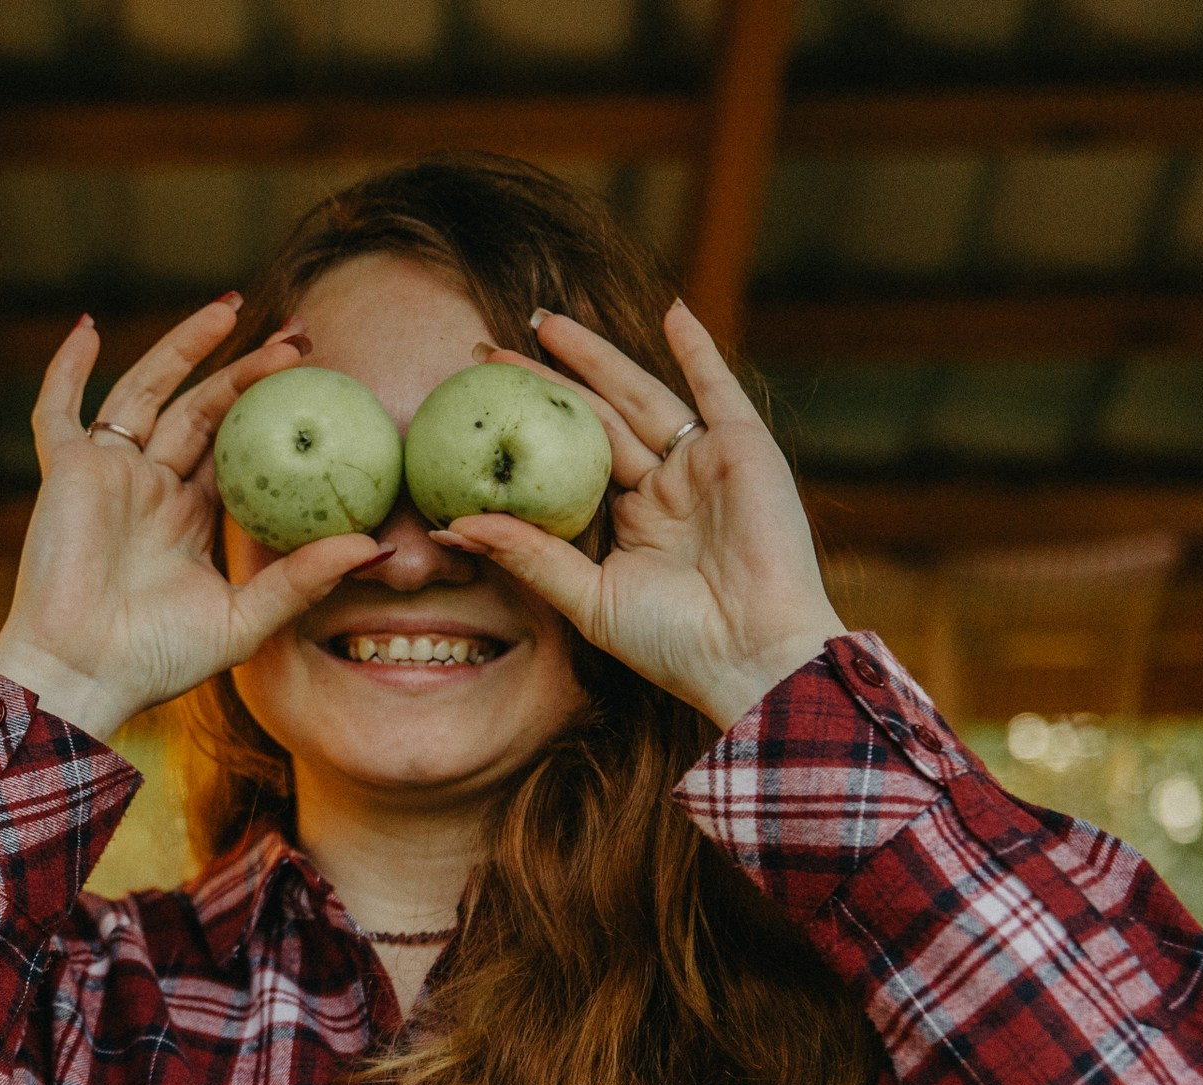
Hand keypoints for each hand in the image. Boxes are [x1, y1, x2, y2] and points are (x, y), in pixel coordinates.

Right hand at [0, 299, 393, 744]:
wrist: (83, 674)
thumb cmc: (157, 660)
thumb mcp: (244, 620)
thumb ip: (301, 580)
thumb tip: (374, 548)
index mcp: (191, 517)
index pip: (241, 448)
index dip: (276, 412)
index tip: (323, 380)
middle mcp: (152, 487)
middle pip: (203, 408)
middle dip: (247, 369)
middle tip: (300, 337)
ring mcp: (108, 475)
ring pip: (147, 391)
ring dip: (182, 347)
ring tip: (228, 310)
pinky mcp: (66, 473)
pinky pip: (59, 410)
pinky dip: (67, 367)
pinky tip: (89, 325)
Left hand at [434, 301, 843, 729]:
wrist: (750, 654)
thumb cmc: (672, 642)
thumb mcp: (586, 598)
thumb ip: (528, 556)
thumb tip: (452, 526)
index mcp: (631, 521)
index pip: (567, 461)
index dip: (525, 431)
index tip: (477, 405)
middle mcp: (665, 486)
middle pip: (596, 418)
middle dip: (547, 381)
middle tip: (491, 348)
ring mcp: (703, 464)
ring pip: (639, 396)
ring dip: (597, 356)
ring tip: (546, 322)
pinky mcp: (743, 450)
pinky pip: (717, 389)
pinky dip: (699, 349)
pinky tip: (673, 312)